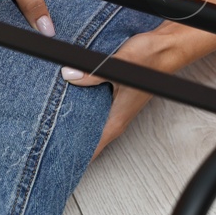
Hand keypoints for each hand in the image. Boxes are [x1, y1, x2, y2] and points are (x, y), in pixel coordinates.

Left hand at [63, 23, 215, 157]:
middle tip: (49, 149)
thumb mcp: (116, 66)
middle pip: (90, 138)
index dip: (78, 159)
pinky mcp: (116, 94)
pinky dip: (82, 109)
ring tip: (53, 129)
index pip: (94, 148)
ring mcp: (117, 106)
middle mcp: (117, 116)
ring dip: (76, 126)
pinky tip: (69, 102)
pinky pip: (95, 108)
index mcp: (118, 118)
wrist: (166, 47)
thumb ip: (91, 74)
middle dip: (72, 144)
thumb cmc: (149, 60)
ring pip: (92, 123)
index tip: (61, 167)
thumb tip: (69, 75)